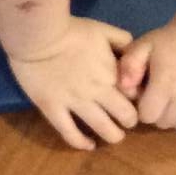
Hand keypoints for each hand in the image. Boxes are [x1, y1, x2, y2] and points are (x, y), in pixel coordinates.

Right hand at [7, 17, 140, 150]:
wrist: (37, 34)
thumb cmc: (70, 29)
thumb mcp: (102, 29)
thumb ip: (121, 40)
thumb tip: (133, 52)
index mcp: (112, 72)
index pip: (136, 95)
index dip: (138, 99)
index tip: (134, 101)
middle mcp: (98, 91)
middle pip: (126, 116)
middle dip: (130, 120)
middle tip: (125, 120)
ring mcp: (75, 102)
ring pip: (103, 129)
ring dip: (113, 135)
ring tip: (113, 135)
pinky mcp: (53, 109)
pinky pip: (70, 133)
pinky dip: (81, 143)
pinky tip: (88, 145)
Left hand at [115, 18, 175, 131]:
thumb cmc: (173, 40)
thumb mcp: (144, 45)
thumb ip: (128, 66)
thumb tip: (124, 89)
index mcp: (165, 86)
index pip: (146, 116)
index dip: (144, 106)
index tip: (149, 93)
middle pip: (163, 123)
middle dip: (160, 111)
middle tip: (164, 92)